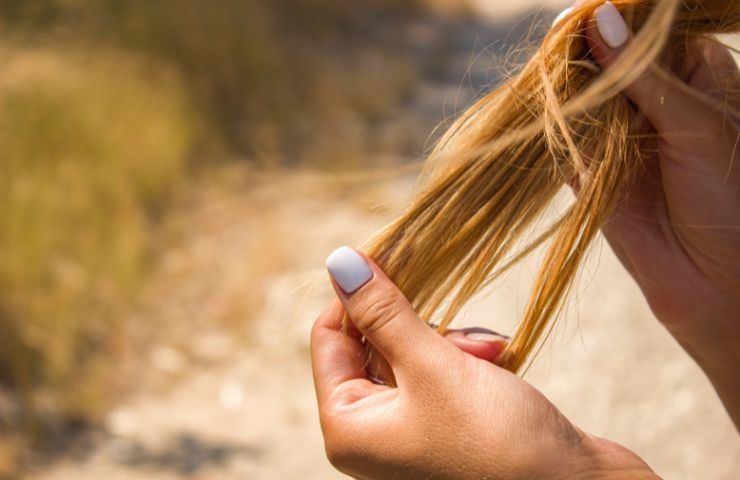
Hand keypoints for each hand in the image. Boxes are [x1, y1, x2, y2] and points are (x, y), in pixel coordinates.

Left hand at [312, 248, 656, 479]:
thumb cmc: (497, 443)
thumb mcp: (433, 368)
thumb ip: (384, 313)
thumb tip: (340, 261)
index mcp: (348, 427)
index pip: (328, 337)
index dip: (357, 294)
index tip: (393, 259)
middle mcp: (372, 430)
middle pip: (374, 342)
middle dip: (420, 324)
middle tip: (457, 327)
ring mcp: (409, 427)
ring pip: (413, 350)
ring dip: (453, 340)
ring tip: (489, 352)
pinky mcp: (447, 421)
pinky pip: (442, 369)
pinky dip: (468, 358)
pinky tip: (499, 361)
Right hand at [578, 1, 739, 424]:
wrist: (713, 280)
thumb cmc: (727, 196)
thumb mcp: (696, 123)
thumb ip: (642, 76)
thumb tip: (599, 18)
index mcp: (692, 72)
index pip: (648, 28)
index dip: (616, 17)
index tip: (584, 13)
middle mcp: (650, 96)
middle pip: (606, 55)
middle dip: (582, 48)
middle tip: (558, 44)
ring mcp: (615, 131)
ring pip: (579, 93)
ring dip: (561, 83)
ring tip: (546, 77)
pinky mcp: (584, 167)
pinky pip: (561, 136)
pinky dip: (547, 124)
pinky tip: (536, 110)